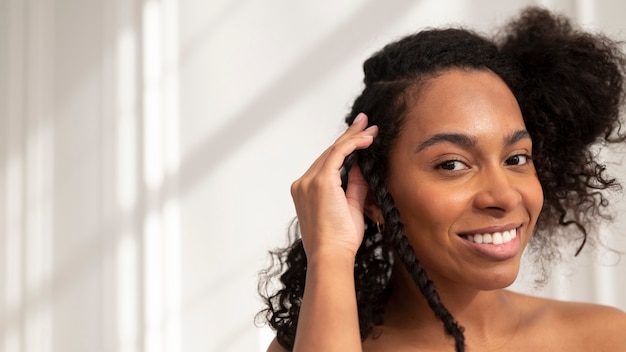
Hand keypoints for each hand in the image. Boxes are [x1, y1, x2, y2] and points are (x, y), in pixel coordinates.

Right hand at [290, 113, 377, 258]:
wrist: (330, 256)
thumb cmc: (339, 241)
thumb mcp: (350, 207)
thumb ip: (354, 184)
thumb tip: (361, 165)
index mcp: (306, 191)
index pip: (326, 163)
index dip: (343, 147)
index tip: (359, 136)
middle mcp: (303, 183)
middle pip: (328, 153)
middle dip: (349, 136)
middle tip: (365, 122)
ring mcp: (309, 182)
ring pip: (333, 151)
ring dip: (353, 137)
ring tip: (370, 128)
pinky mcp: (320, 182)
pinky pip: (337, 155)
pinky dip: (353, 144)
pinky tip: (367, 140)